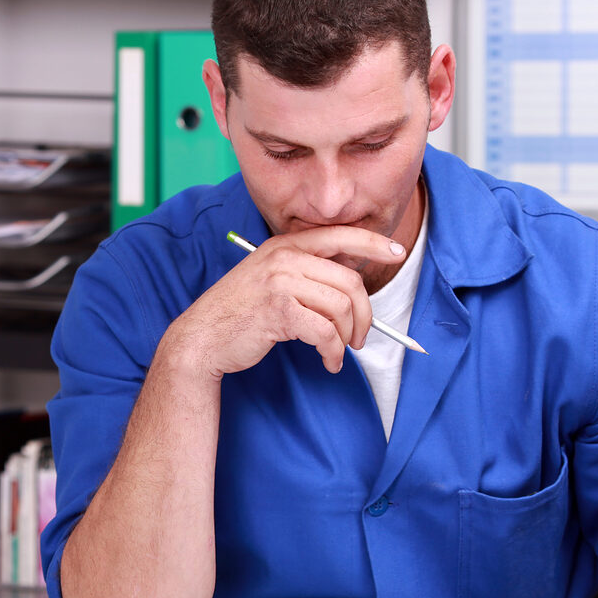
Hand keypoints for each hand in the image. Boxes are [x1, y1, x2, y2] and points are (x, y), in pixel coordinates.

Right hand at [164, 226, 406, 376]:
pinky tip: (329, 362)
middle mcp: (284, 257)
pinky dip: (333, 352)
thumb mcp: (271, 279)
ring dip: (347, 337)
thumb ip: (305, 271)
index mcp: (284, 245)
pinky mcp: (279, 310)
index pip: (339, 235)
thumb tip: (352, 279)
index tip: (396, 252)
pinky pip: (325, 332)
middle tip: (360, 337)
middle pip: (349, 281)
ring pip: (341, 307)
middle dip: (364, 314)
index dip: (372, 243)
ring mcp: (280, 281)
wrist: (202, 337)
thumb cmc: (240, 314)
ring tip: (339, 351)